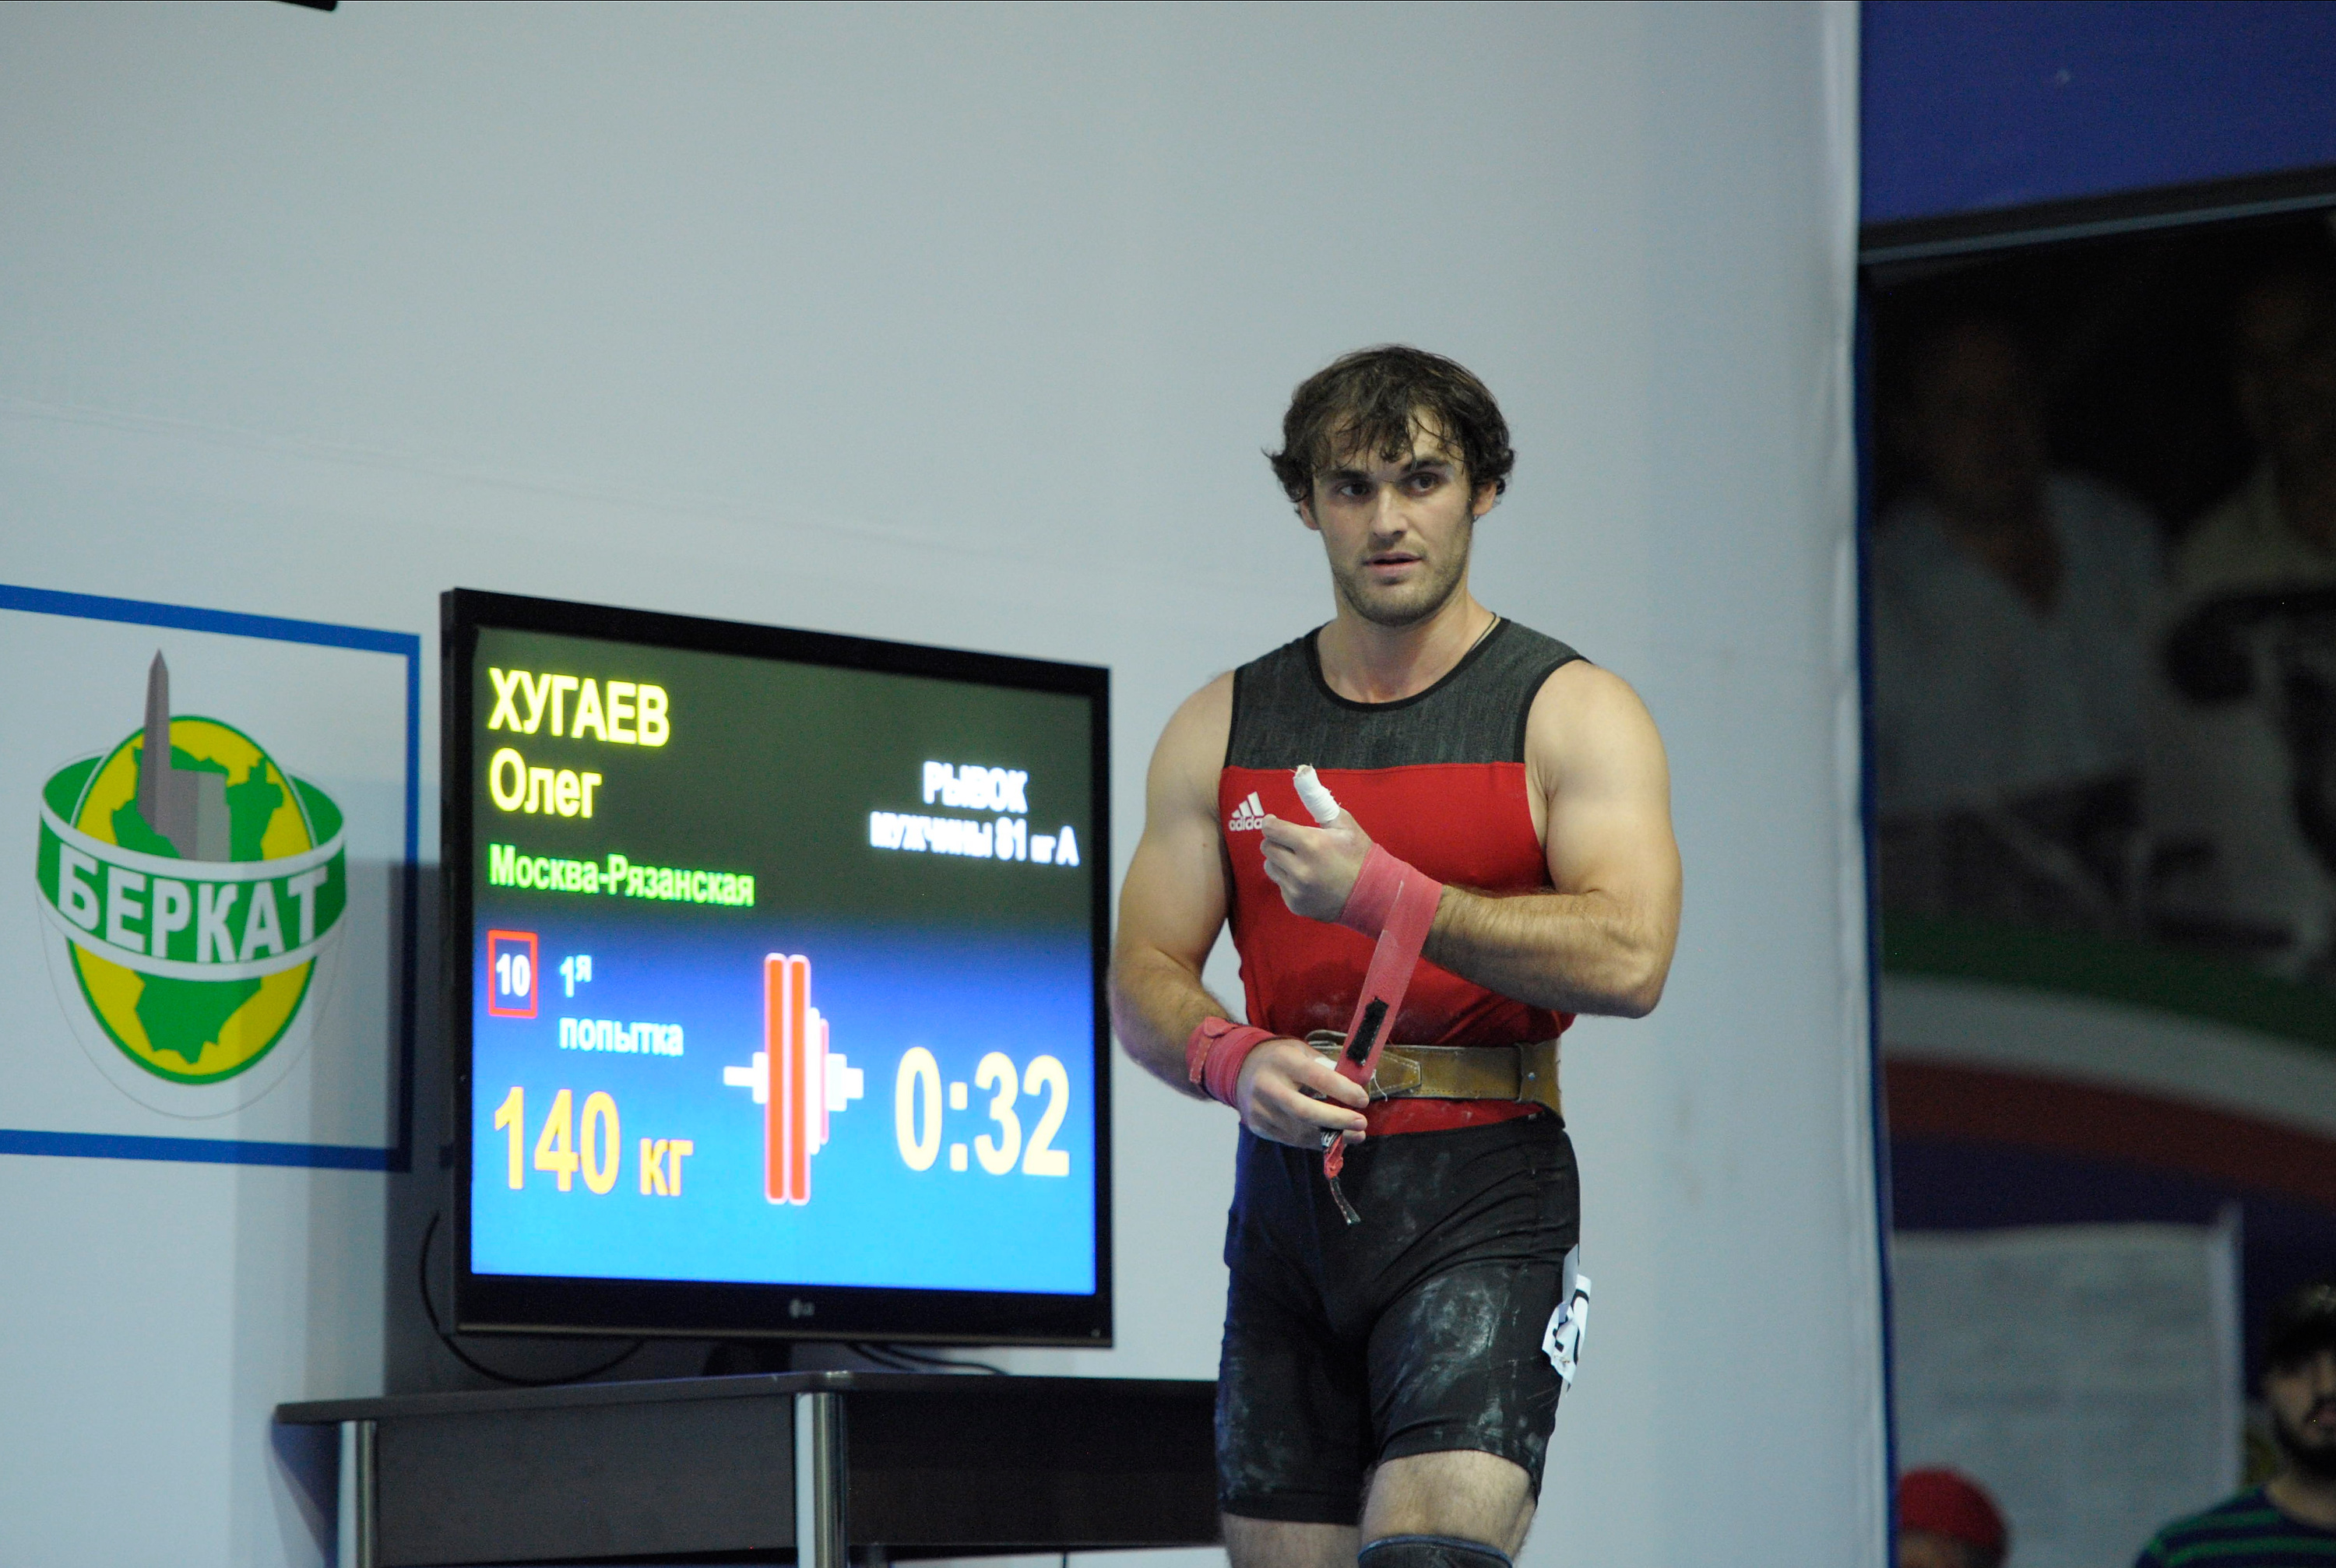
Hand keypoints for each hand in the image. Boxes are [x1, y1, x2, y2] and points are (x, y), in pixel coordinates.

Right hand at [1235, 1039, 1369, 1147]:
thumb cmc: (1281, 1059)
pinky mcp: (1258, 1126)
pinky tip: (1333, 1138)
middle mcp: (1267, 1085)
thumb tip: (1356, 1085)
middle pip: (1304, 1111)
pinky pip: (1291, 1140)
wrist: (1240, 1069)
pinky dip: (1315, 1142)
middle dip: (1337, 1120)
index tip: (1363, 1099)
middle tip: (1361, 1124)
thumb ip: (1325, 1067)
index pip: (1316, 1077)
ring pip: (1299, 1131)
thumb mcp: (1301, 1051)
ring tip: (1355, 1135)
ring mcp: (1260, 1109)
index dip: (1342, 1090)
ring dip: (1331, 1137)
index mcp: (1283, 1061)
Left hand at [1258, 810, 1371, 922]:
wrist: (1373, 895)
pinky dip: (1289, 879)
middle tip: (1290, 841)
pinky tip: (1308, 879)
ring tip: (1300, 860)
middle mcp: (1300, 869)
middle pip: (1267, 847)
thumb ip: (1320, 803)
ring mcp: (1296, 890)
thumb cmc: (1360, 855)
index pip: (1272, 829)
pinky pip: (1281, 885)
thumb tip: (1302, 777)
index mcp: (1311, 844)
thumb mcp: (1345, 824)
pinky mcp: (1296, 904)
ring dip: (1280, 860)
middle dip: (1276, 841)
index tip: (1273, 821)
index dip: (1270, 823)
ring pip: (1270, 867)